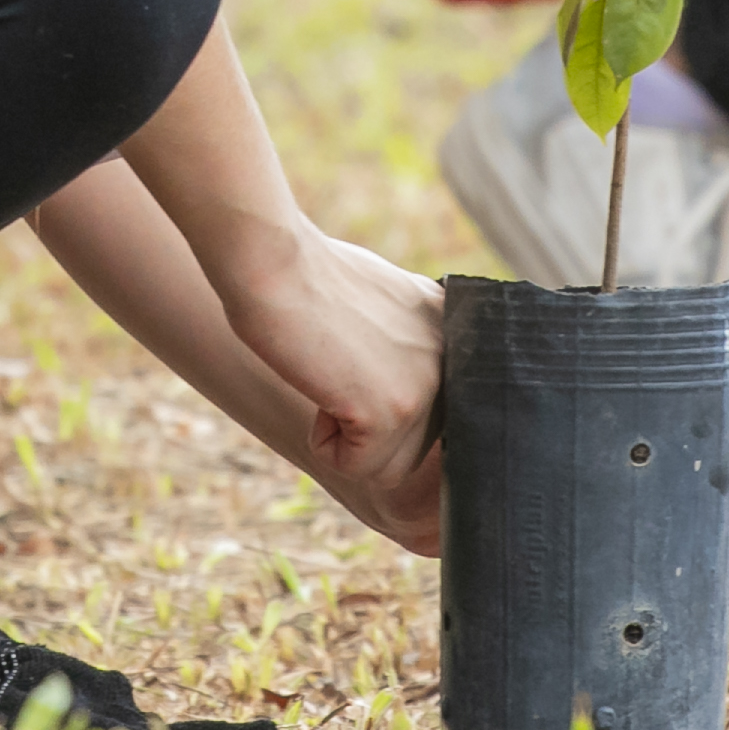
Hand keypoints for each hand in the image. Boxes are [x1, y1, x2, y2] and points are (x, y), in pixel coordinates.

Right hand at [209, 223, 444, 555]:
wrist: (273, 261)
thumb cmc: (304, 276)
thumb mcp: (381, 305)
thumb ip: (407, 347)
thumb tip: (402, 390)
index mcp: (455, 330)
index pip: (434, 415)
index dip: (381, 402)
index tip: (353, 361)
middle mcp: (455, 357)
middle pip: (413, 449)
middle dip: (365, 427)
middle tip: (334, 363)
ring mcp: (429, 385)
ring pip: (389, 468)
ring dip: (346, 438)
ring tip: (328, 373)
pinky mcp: (396, 409)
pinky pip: (358, 467)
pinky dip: (324, 442)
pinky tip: (320, 383)